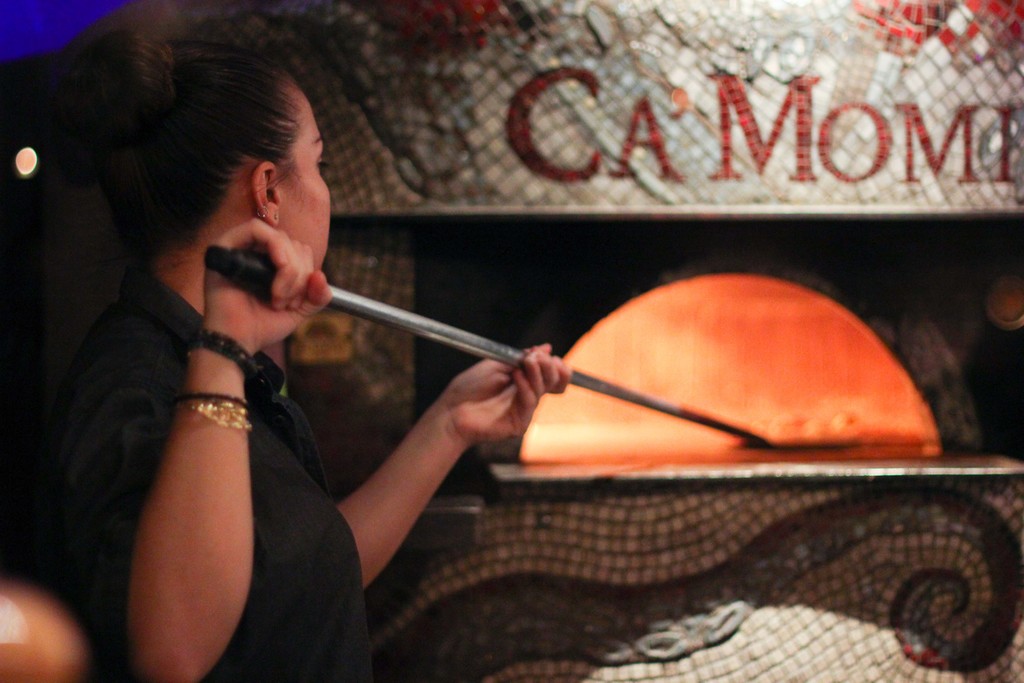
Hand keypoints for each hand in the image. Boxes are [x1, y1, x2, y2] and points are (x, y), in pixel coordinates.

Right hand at [201, 219, 331, 352]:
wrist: (236, 341)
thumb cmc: (261, 326)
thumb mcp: (299, 311)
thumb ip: (317, 295)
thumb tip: (321, 276)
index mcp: (272, 263)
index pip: (300, 250)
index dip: (307, 272)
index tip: (297, 302)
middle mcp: (255, 251)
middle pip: (292, 243)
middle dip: (299, 274)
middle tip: (287, 303)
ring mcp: (239, 247)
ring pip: (280, 237)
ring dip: (289, 270)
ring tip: (278, 298)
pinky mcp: (224, 246)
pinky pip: (256, 228)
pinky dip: (276, 250)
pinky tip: (276, 278)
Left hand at [438, 344, 570, 448]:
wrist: (452, 409)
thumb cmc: (470, 387)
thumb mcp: (497, 364)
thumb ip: (522, 358)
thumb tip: (546, 348)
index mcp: (524, 381)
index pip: (552, 374)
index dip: (556, 365)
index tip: (548, 355)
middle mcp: (528, 396)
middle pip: (554, 381)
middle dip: (548, 366)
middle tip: (534, 357)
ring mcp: (525, 410)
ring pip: (543, 389)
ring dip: (536, 372)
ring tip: (525, 362)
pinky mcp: (520, 423)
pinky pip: (530, 401)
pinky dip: (525, 386)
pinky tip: (515, 376)